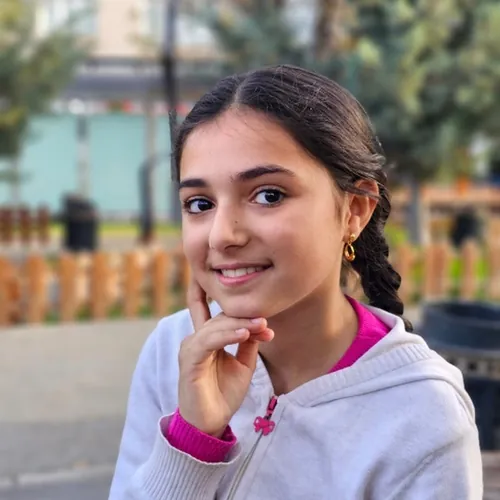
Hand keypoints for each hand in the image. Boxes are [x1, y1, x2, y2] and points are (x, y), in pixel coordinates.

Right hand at [178, 278, 273, 437]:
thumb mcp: (243, 365)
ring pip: (215, 326)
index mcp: (207, 338)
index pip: (218, 312)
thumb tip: (262, 325)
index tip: (265, 320)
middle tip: (265, 322)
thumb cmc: (224, 393)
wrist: (210, 423)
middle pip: (221, 317)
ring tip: (260, 325)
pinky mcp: (189, 360)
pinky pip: (208, 342)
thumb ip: (249, 344)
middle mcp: (196, 339)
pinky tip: (243, 335)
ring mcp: (191, 348)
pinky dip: (226, 335)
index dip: (239, 310)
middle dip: (245, 318)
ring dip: (239, 324)